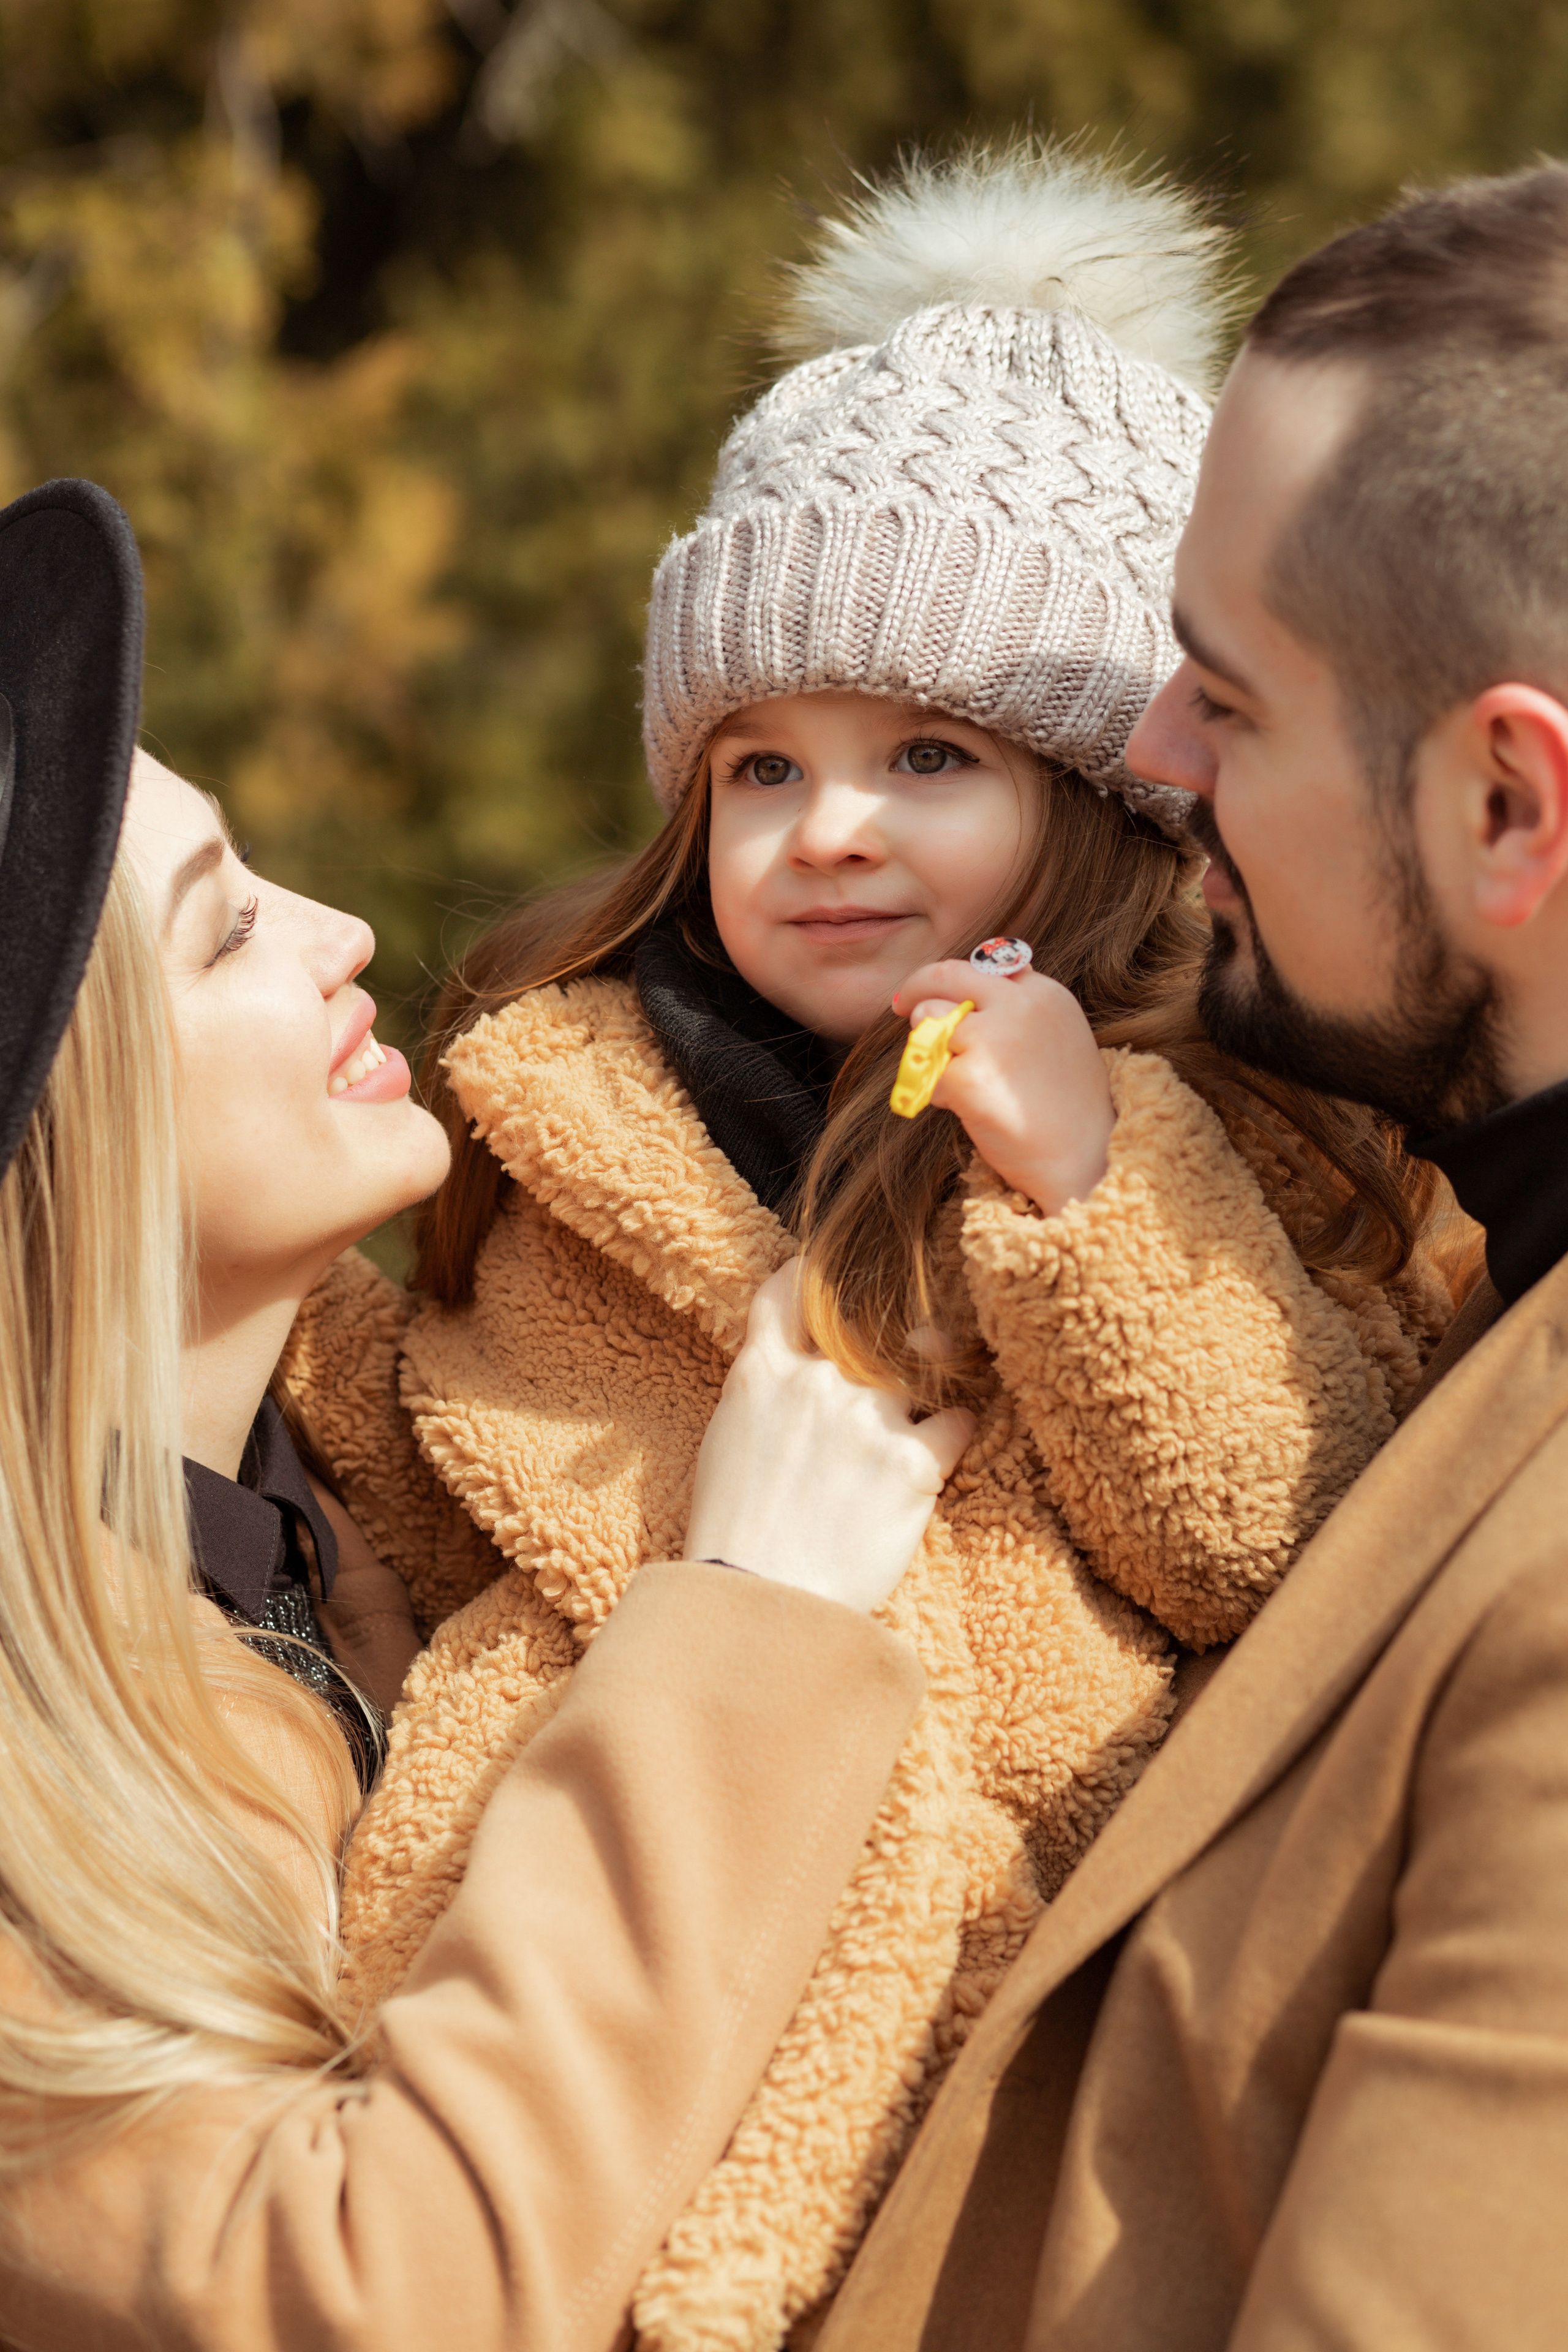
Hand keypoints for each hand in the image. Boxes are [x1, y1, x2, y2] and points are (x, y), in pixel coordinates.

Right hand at [685, 1265, 975, 1612]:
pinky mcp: (914, 1463)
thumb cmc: (733, 1535)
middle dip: (886, 1346)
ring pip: (921, 1373)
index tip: (828, 1278)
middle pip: (868, 1334)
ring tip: (927, 1409)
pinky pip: (958, 1423)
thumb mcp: (726, 1443)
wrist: (761, 1601)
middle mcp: (818, 1382)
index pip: (789, 1291)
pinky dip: (956, 1433)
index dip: (810, 1277)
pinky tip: (944, 1453)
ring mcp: (869, 1418)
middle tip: (903, 1357)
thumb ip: (762, 1394)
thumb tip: (788, 1376)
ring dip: (927, 1389)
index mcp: (762, 1373)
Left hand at [891, 960, 1114, 1215]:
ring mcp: (992, 1038)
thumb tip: (964, 998)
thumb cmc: (1069, 1109)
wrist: (1086, 1160)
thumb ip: (1020, 1011)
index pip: (986, 966)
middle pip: (947, 976)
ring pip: (928, 1021)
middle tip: (901, 1005)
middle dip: (916, 987)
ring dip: (932, 1050)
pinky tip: (971, 1112)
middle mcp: (1019, 1006)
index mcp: (1045, 993)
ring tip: (967, 1084)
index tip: (935, 990)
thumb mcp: (1060, 1038)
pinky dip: (939, 1094)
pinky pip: (929, 1073)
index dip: (956, 980)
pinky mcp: (968, 1076)